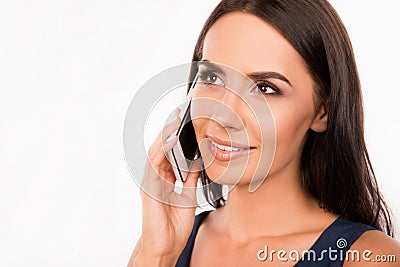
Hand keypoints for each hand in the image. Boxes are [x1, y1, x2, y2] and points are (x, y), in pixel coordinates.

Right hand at [129, 109, 199, 265]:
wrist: (166, 245)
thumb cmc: (173, 225)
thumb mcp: (188, 196)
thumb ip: (190, 179)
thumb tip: (198, 163)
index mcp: (164, 179)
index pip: (169, 152)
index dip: (176, 136)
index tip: (186, 121)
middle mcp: (156, 178)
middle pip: (161, 148)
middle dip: (170, 130)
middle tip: (180, 114)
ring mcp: (151, 182)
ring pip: (156, 152)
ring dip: (165, 135)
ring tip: (176, 120)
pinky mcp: (149, 188)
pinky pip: (155, 165)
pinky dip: (162, 151)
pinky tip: (171, 141)